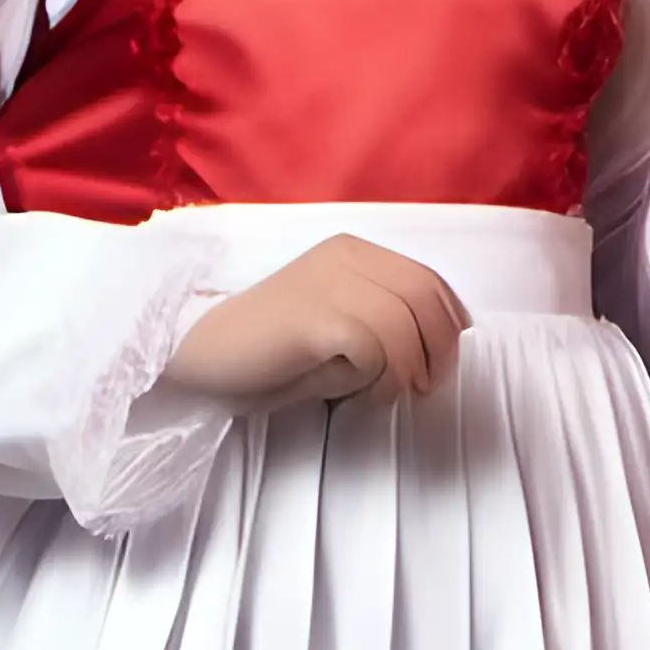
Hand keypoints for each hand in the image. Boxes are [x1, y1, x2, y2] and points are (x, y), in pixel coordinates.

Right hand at [162, 238, 465, 410]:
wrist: (201, 358)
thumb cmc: (270, 352)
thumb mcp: (337, 326)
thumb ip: (383, 323)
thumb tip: (435, 348)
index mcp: (353, 252)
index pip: (428, 279)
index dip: (448, 325)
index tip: (438, 365)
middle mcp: (346, 257)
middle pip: (424, 298)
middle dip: (437, 351)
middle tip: (422, 389)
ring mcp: (329, 283)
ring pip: (404, 325)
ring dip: (405, 372)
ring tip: (382, 396)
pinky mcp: (316, 317)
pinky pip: (376, 349)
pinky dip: (380, 381)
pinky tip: (357, 397)